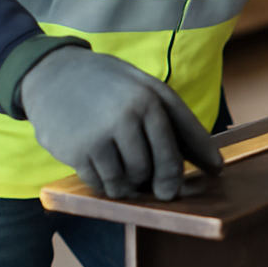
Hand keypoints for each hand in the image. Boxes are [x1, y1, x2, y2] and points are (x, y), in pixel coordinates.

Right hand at [20, 48, 223, 200]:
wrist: (52, 74)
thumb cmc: (107, 84)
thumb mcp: (142, 86)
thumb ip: (170, 118)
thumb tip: (207, 159)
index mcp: (150, 97)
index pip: (184, 137)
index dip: (202, 158)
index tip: (215, 174)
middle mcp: (129, 115)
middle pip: (158, 166)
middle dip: (164, 184)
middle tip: (164, 192)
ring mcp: (102, 134)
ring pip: (129, 180)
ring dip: (130, 185)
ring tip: (127, 176)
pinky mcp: (77, 151)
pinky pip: (102, 184)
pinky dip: (106, 185)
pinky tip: (105, 173)